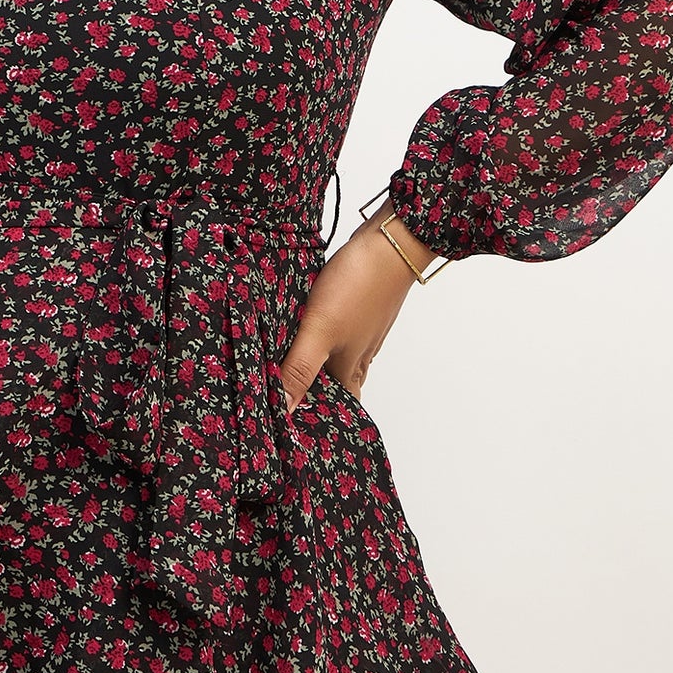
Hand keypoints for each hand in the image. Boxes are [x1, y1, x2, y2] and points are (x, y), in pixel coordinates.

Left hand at [277, 200, 435, 409]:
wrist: (390, 240)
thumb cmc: (359, 285)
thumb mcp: (319, 331)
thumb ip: (299, 369)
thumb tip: (283, 411)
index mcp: (350, 370)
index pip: (337, 410)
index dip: (317, 422)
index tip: (292, 432)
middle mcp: (357, 356)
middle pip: (334, 388)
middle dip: (311, 396)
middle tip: (281, 403)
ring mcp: (358, 333)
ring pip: (333, 361)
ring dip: (312, 368)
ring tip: (284, 371)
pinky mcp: (354, 310)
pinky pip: (333, 336)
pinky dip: (317, 342)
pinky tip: (302, 333)